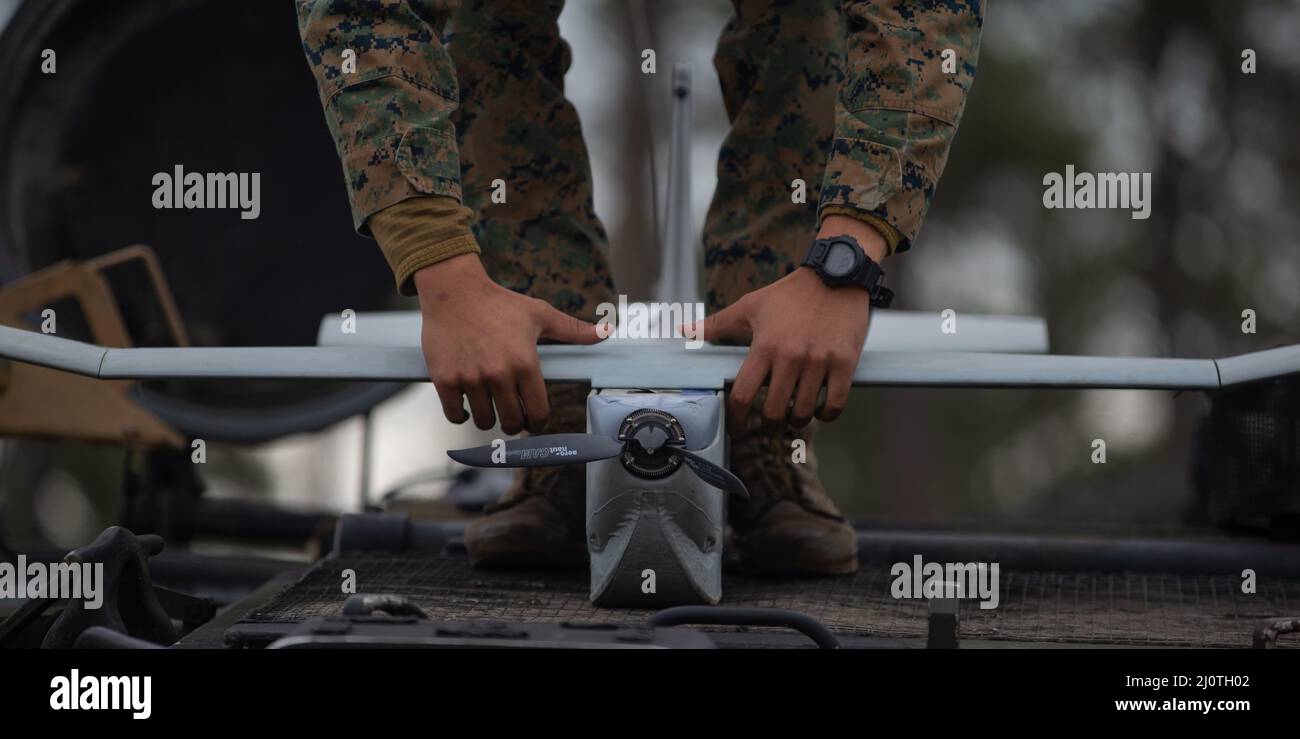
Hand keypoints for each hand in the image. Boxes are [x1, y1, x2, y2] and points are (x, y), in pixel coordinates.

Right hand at [414, 254, 602, 433]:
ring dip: (488, 418)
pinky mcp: (445, 379)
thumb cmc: (498, 302)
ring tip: (490, 406)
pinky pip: (454, 414)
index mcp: (525, 363)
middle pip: (512, 423)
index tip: (534, 421)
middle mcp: (499, 374)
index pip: (538, 413)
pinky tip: (467, 405)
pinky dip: (461, 414)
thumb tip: (605, 331)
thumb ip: (573, 329)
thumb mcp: (539, 313)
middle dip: (515, 423)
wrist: (453, 290)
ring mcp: (470, 378)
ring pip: (483, 421)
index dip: (538, 422)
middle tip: (512, 415)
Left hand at [691, 216, 887, 432]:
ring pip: (803, 412)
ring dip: (797, 420)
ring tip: (795, 414)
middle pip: (773, 411)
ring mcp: (819, 362)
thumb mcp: (749, 305)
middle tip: (770, 420)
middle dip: (769, 423)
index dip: (737, 420)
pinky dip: (826, 415)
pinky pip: (835, 405)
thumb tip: (683, 331)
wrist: (836, 275)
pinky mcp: (845, 362)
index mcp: (764, 346)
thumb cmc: (789, 293)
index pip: (742, 396)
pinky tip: (820, 410)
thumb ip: (716, 324)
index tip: (738, 429)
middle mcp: (791, 357)